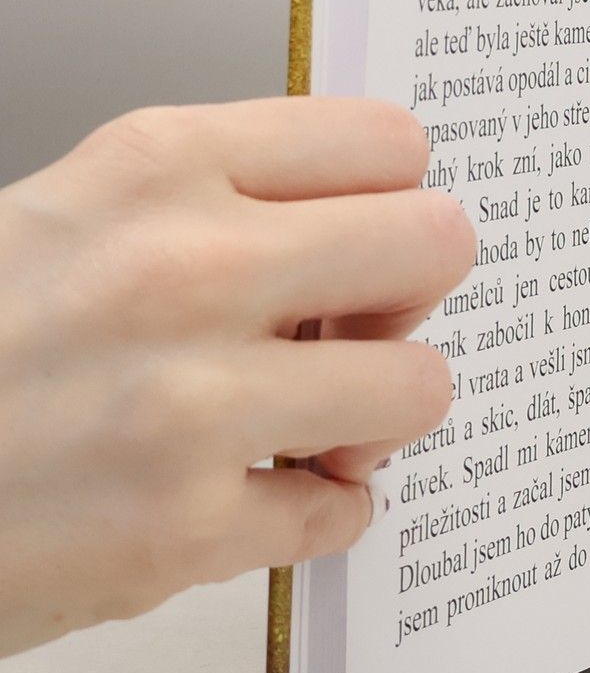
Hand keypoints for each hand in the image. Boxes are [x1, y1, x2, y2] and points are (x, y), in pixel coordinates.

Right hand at [0, 98, 472, 657]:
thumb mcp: (70, 214)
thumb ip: (216, 201)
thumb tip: (359, 219)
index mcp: (156, 166)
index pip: (387, 141)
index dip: (393, 196)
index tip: (365, 234)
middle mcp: (182, 267)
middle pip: (436, 243)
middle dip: (409, 293)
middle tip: (356, 328)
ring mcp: (187, 402)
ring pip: (418, 385)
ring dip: (376, 415)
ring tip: (309, 425)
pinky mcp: (178, 531)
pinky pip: (343, 513)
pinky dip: (310, 517)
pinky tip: (251, 502)